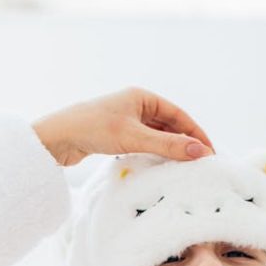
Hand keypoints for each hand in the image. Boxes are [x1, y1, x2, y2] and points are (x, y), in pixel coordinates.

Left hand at [32, 87, 213, 165]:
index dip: (196, 134)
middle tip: (200, 165)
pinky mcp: (114, 136)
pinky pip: (142, 145)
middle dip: (184, 144)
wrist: (55, 139)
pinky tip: (158, 168)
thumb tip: (200, 152)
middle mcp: (135, 105)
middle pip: (169, 126)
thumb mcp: (134, 138)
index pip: (179, 115)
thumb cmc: (92, 130)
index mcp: (142, 96)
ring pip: (155, 137)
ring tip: (183, 169)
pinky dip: (152, 155)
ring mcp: (124, 121)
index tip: (209, 153)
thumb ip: (167, 145)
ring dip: (168, 151)